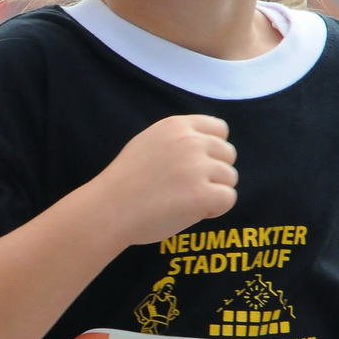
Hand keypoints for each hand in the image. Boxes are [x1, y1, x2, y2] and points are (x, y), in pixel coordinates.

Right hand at [88, 115, 237, 247]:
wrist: (108, 210)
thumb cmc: (126, 183)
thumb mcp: (148, 143)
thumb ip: (178, 140)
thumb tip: (210, 145)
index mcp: (176, 126)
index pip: (220, 129)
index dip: (213, 151)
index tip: (196, 167)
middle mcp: (190, 141)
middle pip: (228, 154)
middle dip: (214, 173)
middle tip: (186, 188)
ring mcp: (197, 167)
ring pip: (230, 178)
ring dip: (213, 192)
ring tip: (184, 201)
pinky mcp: (202, 194)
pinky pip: (228, 199)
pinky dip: (214, 209)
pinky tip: (191, 212)